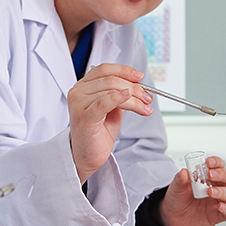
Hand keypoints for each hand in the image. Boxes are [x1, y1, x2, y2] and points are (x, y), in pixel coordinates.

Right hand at [67, 64, 153, 183]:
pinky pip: (103, 102)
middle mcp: (78, 92)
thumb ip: (119, 94)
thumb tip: (137, 84)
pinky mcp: (84, 117)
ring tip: (144, 107)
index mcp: (83, 86)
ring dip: (134, 98)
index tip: (140, 77)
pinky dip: (118, 98)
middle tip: (147, 98)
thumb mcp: (112, 108)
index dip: (124, 70)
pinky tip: (129, 98)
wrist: (87, 156)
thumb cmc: (97, 133)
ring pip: (112, 91)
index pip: (104, 69)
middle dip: (134, 88)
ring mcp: (79, 104)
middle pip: (110, 80)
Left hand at [158, 156, 225, 225]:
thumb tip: (184, 171)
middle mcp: (215, 187)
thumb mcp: (176, 187)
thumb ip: (180, 179)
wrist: (173, 217)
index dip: (216, 162)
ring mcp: (217, 201)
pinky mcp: (218, 215)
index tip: (209, 162)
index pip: (217, 165)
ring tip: (210, 192)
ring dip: (221, 191)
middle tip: (211, 175)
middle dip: (222, 174)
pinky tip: (221, 207)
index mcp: (206, 176)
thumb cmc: (178, 198)